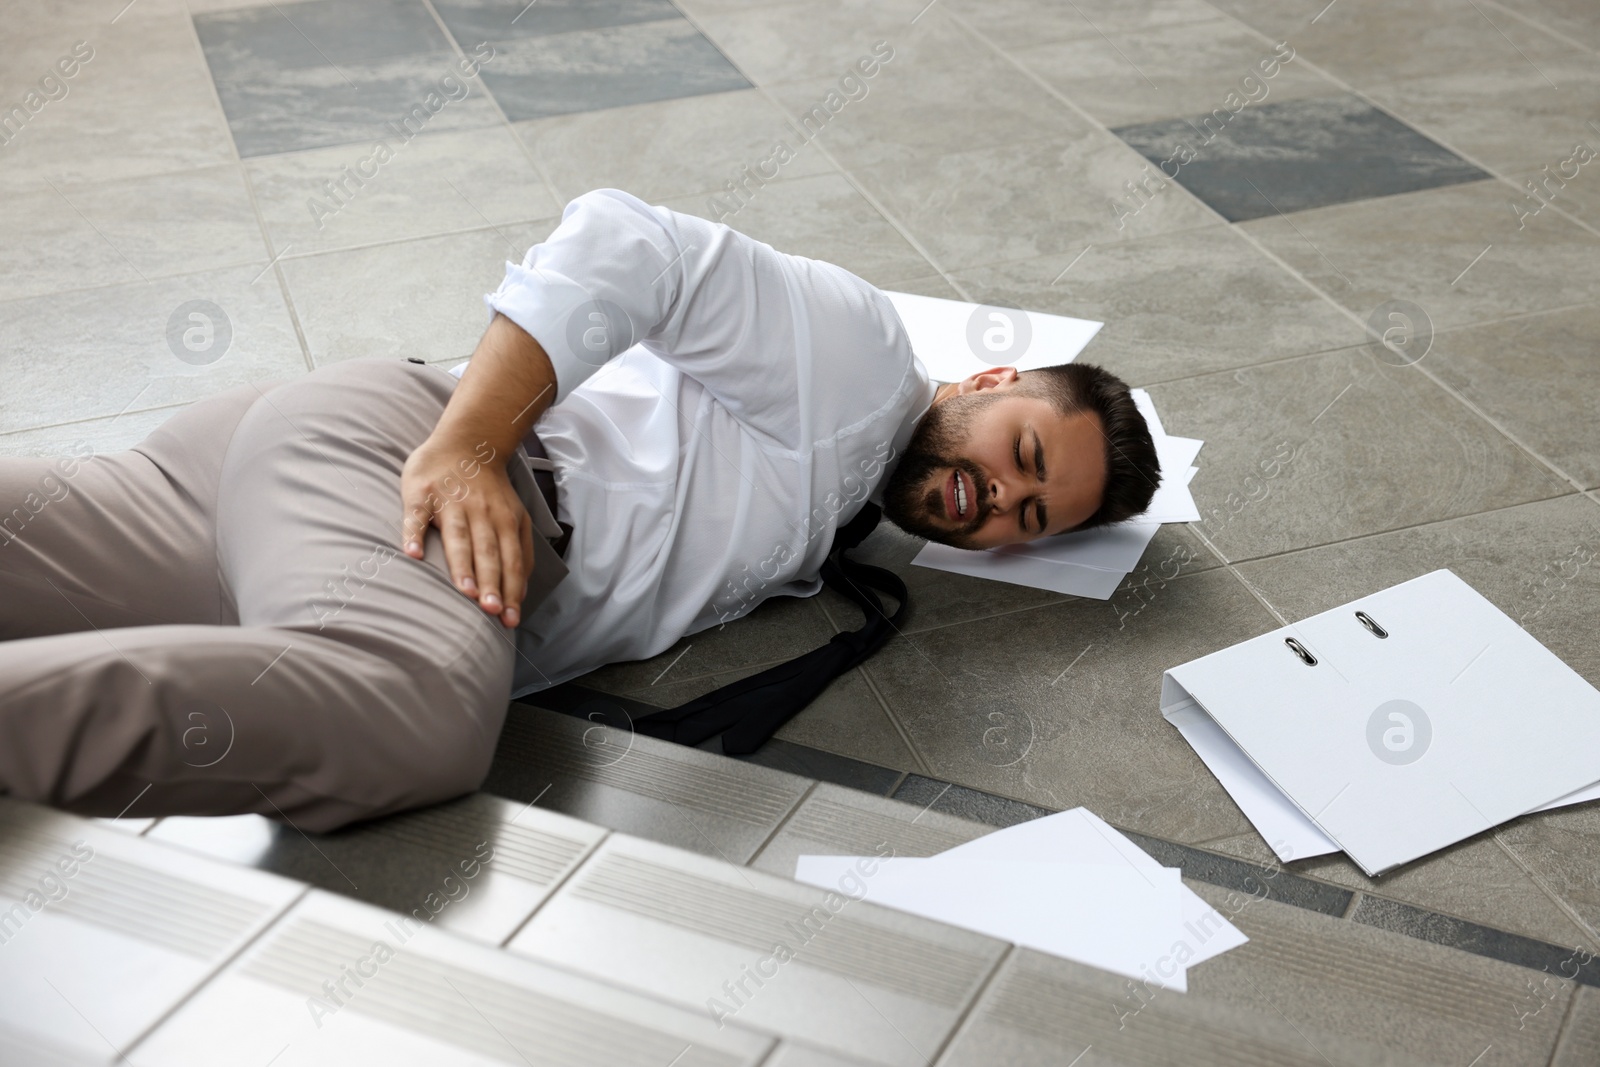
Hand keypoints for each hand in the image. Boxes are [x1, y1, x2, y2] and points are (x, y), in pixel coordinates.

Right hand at [400, 435, 533, 627]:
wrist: (466, 443)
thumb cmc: (489, 489)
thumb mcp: (515, 514)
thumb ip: (520, 549)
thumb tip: (521, 590)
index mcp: (505, 520)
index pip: (511, 560)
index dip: (511, 589)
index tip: (509, 618)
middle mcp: (481, 512)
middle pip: (487, 552)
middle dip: (491, 582)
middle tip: (491, 610)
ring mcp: (450, 502)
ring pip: (458, 537)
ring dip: (462, 564)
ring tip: (464, 591)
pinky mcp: (422, 494)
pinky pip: (417, 516)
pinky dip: (414, 532)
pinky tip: (412, 554)